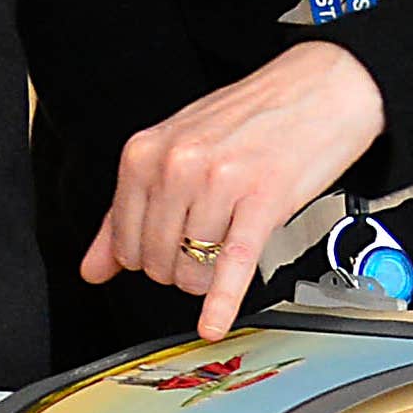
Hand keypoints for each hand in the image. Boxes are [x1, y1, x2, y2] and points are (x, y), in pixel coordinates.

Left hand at [82, 42, 388, 338]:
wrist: (318, 89)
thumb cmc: (248, 119)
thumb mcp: (175, 150)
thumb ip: (127, 209)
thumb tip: (93, 268)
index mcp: (145, 152)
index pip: (121, 240)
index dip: (141, 258)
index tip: (161, 255)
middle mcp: (176, 165)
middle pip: (155, 259)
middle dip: (175, 269)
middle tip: (200, 251)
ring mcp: (218, 183)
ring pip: (192, 268)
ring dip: (206, 277)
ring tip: (224, 248)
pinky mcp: (262, 201)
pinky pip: (233, 265)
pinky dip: (221, 302)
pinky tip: (213, 322)